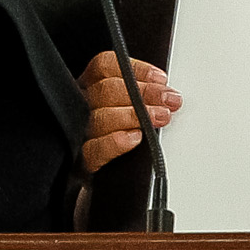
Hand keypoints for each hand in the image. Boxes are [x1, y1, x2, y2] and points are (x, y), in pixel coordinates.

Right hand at [78, 51, 179, 171]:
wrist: (106, 182)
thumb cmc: (120, 140)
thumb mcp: (130, 110)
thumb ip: (142, 96)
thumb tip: (169, 93)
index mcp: (91, 89)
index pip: (104, 67)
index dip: (134, 69)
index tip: (161, 79)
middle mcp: (82, 108)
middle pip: (105, 90)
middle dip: (143, 93)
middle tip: (169, 100)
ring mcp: (80, 134)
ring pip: (100, 117)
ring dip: (135, 115)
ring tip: (160, 118)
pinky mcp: (82, 163)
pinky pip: (94, 149)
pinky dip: (115, 142)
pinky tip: (134, 138)